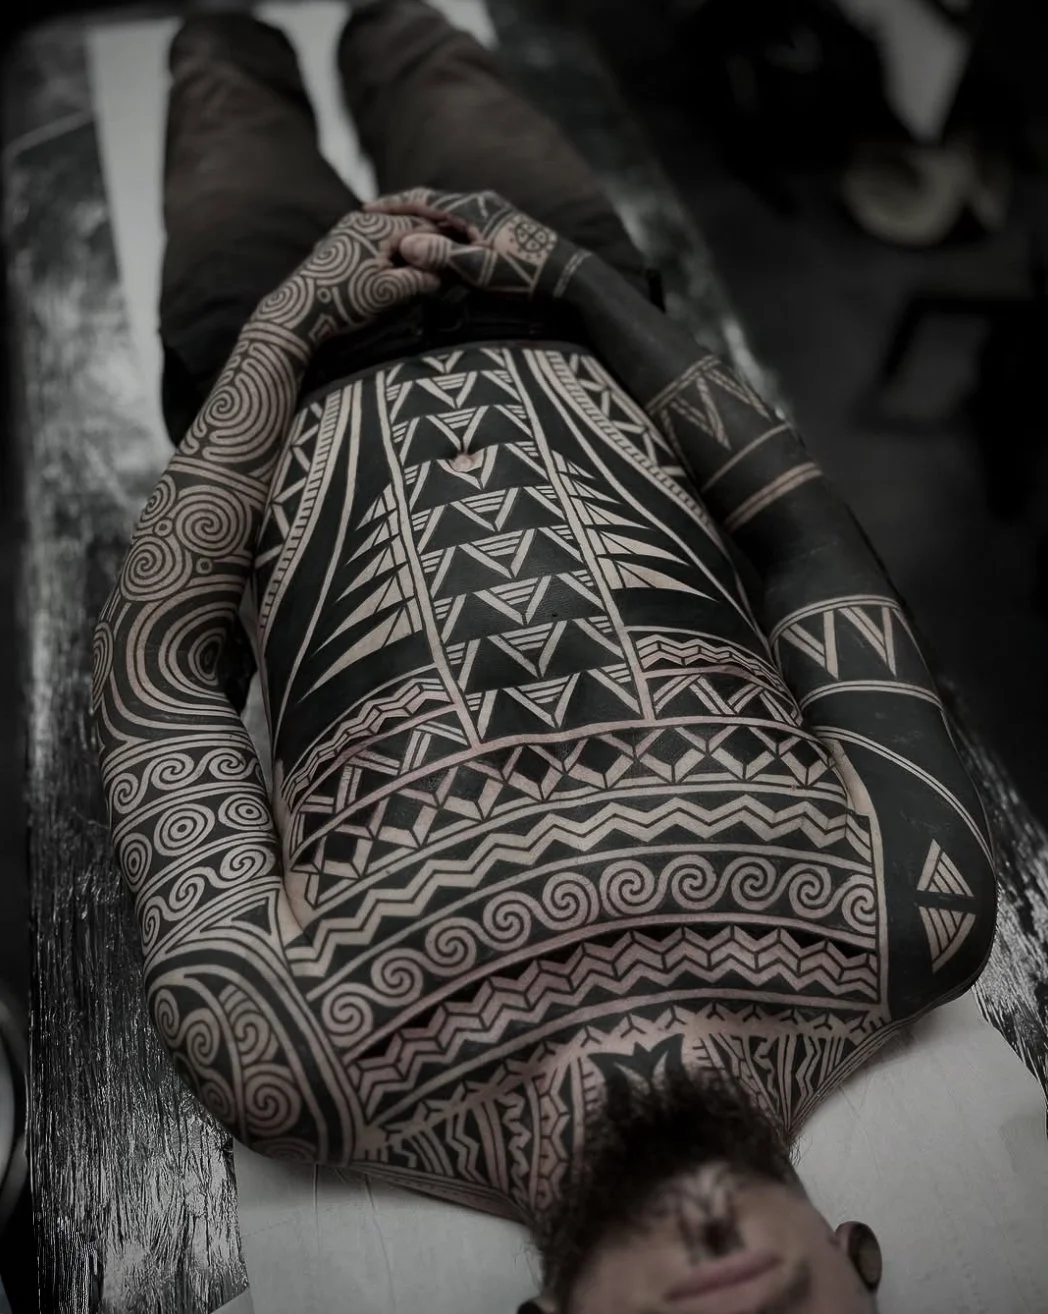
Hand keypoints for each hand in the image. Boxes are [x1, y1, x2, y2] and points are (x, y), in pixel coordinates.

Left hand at [253, 209, 441, 344]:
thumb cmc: (347, 300)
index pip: (424, 226)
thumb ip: (419, 279)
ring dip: (403, 249)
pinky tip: (390, 270)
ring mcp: (346, 230)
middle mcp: (363, 221)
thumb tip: (439, 276)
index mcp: (381, 227)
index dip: (443, 242)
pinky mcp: (336, 244)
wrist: (300, 310)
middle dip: (423, 244)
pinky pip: (370, 241)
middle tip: (441, 263)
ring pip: (386, 234)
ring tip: (417, 269)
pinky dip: (385, 252)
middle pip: (404, 227)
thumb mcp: (391, 292)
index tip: (457, 257)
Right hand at [364, 187, 589, 299]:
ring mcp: (493, 212)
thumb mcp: (481, 269)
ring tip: (399, 229)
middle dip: (404, 209)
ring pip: (448, 211)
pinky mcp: (502, 225)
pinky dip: (441, 227)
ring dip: (423, 218)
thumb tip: (405, 244)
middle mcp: (482, 202)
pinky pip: (461, 221)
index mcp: (472, 208)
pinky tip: (435, 239)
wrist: (568, 274)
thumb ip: (443, 255)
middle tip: (376, 218)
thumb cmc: (525, 274)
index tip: (365, 210)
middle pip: (433, 201)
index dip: (393, 206)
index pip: (423, 200)